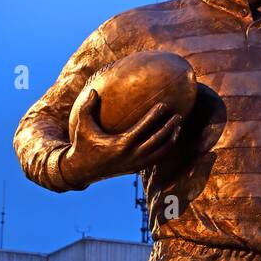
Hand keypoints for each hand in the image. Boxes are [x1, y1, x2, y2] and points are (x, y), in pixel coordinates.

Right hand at [60, 89, 181, 188]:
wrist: (83, 170)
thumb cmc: (83, 144)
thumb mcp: (82, 125)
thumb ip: (87, 106)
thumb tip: (94, 90)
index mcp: (120, 144)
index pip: (143, 129)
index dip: (155, 117)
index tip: (164, 105)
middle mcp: (131, 156)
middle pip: (156, 141)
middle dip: (168, 127)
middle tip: (178, 114)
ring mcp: (135, 164)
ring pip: (159, 153)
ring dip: (170, 139)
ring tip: (178, 126)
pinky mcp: (135, 169)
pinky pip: (155, 159)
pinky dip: (165, 149)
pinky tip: (170, 138)